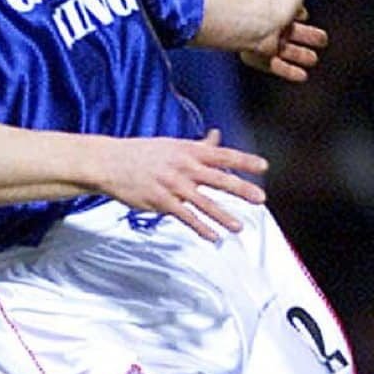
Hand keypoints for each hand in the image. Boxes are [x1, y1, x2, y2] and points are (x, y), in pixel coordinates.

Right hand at [94, 129, 266, 241]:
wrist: (109, 163)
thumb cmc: (142, 153)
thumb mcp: (172, 145)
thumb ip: (198, 145)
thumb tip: (217, 136)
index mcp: (188, 150)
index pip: (222, 154)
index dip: (243, 160)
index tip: (263, 166)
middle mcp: (183, 167)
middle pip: (218, 178)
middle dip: (241, 189)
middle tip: (260, 199)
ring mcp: (172, 185)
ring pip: (203, 203)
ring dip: (223, 216)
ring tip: (238, 227)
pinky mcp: (161, 202)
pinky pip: (185, 217)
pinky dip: (200, 228)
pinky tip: (213, 237)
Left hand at [238, 0, 327, 82]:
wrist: (256, 22)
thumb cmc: (273, 2)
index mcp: (275, 4)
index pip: (289, 9)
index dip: (299, 12)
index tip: (305, 15)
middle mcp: (268, 22)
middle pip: (289, 31)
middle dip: (306, 35)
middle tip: (321, 40)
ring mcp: (263, 40)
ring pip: (284, 50)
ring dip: (300, 55)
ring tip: (313, 59)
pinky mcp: (259, 57)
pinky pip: (276, 66)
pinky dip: (289, 71)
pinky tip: (302, 76)